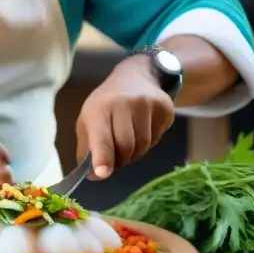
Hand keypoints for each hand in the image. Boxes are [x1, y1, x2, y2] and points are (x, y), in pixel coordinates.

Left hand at [75, 56, 175, 179]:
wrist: (136, 76)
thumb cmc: (106, 103)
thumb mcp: (88, 121)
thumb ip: (88, 149)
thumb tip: (95, 176)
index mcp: (100, 107)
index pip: (101, 136)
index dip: (102, 157)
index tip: (103, 173)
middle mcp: (124, 103)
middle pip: (126, 146)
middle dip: (120, 160)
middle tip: (115, 159)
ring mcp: (148, 104)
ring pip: (144, 145)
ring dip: (135, 153)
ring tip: (128, 141)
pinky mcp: (165, 108)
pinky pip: (157, 139)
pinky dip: (149, 142)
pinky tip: (142, 128)